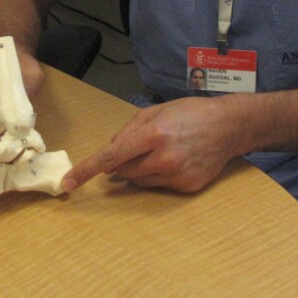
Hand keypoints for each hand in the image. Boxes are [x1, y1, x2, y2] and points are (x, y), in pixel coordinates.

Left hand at [62, 97, 239, 193]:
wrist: (228, 126)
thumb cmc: (190, 113)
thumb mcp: (155, 111)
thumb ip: (128, 131)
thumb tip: (109, 156)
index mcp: (153, 134)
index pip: (111, 157)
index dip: (87, 170)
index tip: (69, 183)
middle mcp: (163, 158)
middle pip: (124, 171)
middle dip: (122, 162)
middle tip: (140, 146)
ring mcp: (176, 175)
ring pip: (139, 181)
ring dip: (140, 169)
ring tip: (161, 149)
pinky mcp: (187, 187)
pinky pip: (158, 185)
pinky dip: (158, 175)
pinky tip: (176, 159)